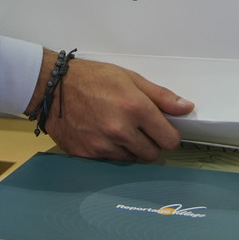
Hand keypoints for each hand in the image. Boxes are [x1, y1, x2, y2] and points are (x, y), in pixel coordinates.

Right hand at [33, 53, 193, 162]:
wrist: (52, 86)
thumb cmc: (91, 78)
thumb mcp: (130, 78)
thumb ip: (161, 96)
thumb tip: (186, 108)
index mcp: (135, 109)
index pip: (170, 140)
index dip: (169, 135)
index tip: (163, 130)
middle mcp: (120, 131)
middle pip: (152, 155)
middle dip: (150, 143)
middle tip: (139, 128)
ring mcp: (102, 146)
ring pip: (131, 160)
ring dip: (129, 149)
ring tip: (116, 128)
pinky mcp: (87, 155)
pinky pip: (109, 161)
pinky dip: (110, 152)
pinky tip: (101, 135)